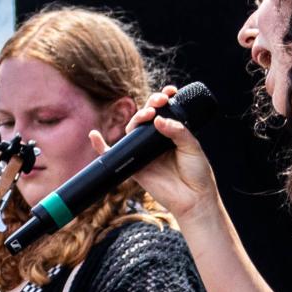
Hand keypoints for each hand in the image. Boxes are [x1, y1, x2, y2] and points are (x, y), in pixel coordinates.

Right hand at [103, 86, 220, 224]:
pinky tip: (94, 135)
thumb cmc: (197, 173)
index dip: (164, 98)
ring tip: (148, 115)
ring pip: (133, 130)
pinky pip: (113, 155)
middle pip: (146, 117)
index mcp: (172, 133)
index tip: (170, 91)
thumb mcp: (192, 147)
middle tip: (159, 102)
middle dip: (151, 103)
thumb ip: (178, 131)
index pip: (164, 111)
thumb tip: (158, 119)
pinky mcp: (135, 167)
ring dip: (137, 117)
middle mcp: (156, 141)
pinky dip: (100, 146)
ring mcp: (144, 153)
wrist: (194, 199)